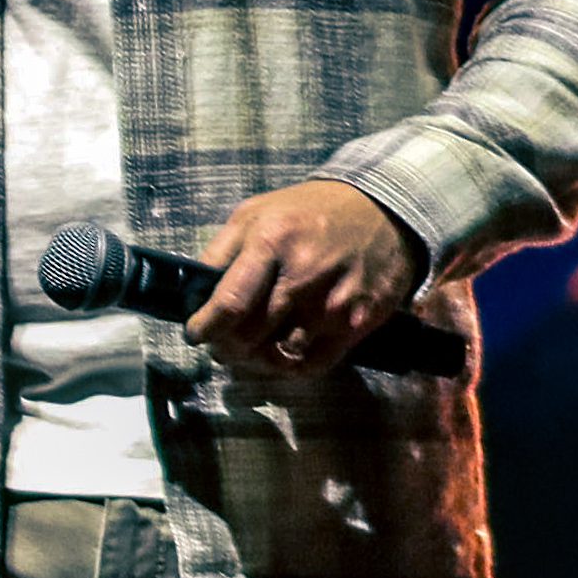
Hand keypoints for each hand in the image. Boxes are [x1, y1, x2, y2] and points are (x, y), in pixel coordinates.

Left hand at [186, 179, 423, 375]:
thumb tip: (193, 294)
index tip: (196, 334)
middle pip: (250, 336)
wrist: (385, 209)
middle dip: (227, 347)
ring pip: (279, 356)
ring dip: (258, 360)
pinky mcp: (359, 323)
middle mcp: (303, 275)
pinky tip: (283, 354)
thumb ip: (221, 252)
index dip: (205, 328)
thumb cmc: (311, 212)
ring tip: (252, 348)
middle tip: (222, 345)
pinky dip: (291, 367)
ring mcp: (333, 303)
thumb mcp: (256, 213)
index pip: (229, 304)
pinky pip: (313, 365)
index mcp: (270, 241)